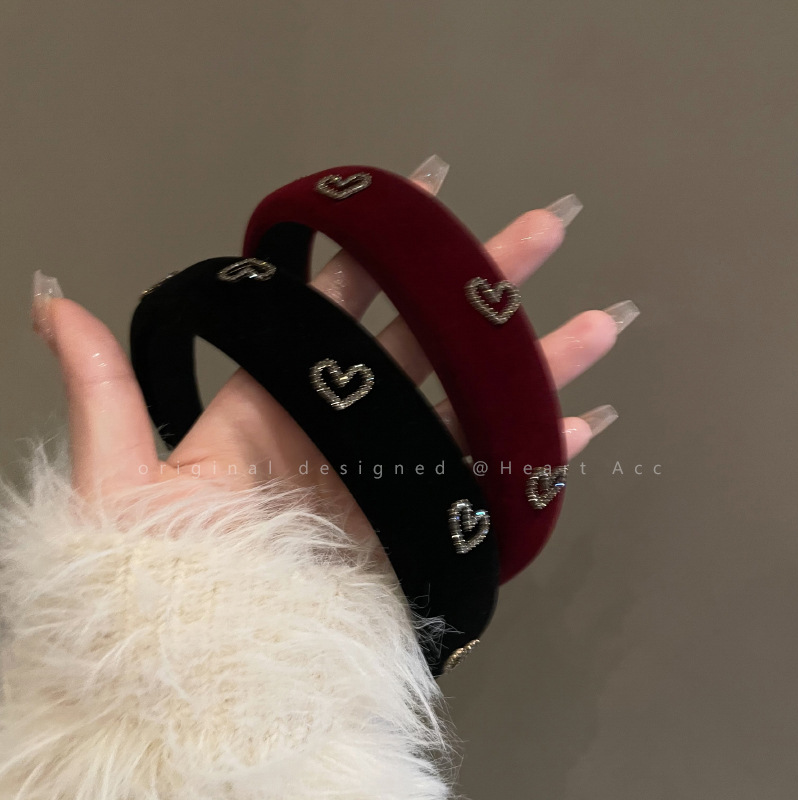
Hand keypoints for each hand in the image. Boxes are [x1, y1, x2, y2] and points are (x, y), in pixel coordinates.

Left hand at [31, 156, 637, 545]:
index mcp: (280, 405)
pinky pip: (487, 483)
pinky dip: (534, 458)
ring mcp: (387, 475)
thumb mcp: (120, 480)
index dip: (379, 255)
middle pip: (427, 344)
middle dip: (484, 289)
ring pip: (472, 406)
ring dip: (532, 366)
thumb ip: (103, 388)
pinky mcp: (416, 524)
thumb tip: (53, 300)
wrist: (201, 666)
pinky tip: (577, 427)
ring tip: (592, 325)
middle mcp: (343, 430)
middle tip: (539, 234)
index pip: (338, 310)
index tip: (420, 202)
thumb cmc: (158, 579)